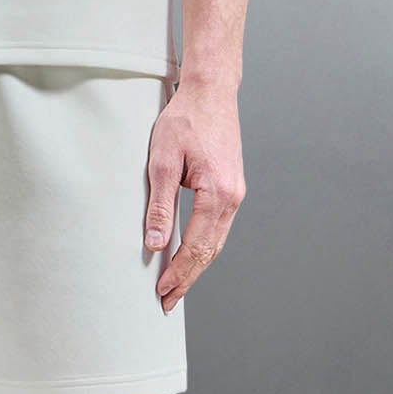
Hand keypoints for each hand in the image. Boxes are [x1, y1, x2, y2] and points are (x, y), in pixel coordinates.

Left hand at [144, 78, 245, 312]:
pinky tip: (190, 254)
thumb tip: (156, 243)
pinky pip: (219, 226)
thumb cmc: (185, 119)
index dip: (179, 272)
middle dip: (189, 278)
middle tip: (168, 301)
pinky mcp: (232, 187)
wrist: (211, 91)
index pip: (197, 246)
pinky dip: (204, 245)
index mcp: (219, 193)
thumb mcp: (162, 161)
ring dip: (197, 265)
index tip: (162, 291)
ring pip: (217, 241)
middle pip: (211, 251)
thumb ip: (160, 205)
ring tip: (177, 285)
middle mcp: (234, 197)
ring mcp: (236, 192)